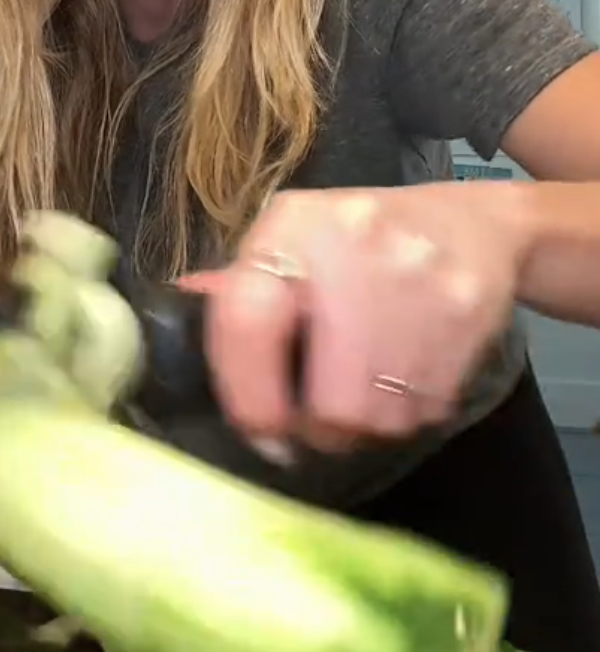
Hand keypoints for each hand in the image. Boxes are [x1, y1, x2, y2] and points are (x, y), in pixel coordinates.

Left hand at [185, 184, 528, 452]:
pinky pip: (427, 410)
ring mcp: (417, 281)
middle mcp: (354, 245)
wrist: (476, 220)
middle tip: (322, 417)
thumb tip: (176, 328)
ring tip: (368, 389)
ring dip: (368, 425)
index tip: (260, 430)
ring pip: (379, 417)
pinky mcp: (466, 313)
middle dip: (322, 428)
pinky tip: (408, 374)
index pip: (248, 319)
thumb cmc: (362, 239)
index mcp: (294, 225)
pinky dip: (411, 412)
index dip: (247, 393)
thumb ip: (244, 290)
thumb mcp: (296, 241)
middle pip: (329, 402)